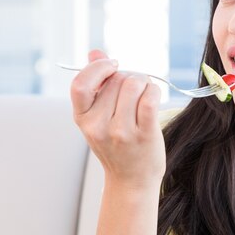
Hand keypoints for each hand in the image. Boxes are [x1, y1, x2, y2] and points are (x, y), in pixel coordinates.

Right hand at [70, 50, 164, 188]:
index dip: (98, 68)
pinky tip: (153, 97)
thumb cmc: (115, 145)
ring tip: (144, 95)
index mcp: (82, 118)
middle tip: (134, 91)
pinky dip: (154, 91)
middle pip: (116, 79)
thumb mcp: (98, 117)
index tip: (112, 66)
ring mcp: (120, 132)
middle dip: (128, 76)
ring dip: (144, 83)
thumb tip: (94, 53)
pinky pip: (150, 97)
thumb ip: (96, 83)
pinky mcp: (143, 134)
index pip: (80, 84)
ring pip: (134, 84)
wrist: (131, 181)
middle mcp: (98, 126)